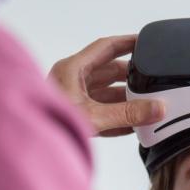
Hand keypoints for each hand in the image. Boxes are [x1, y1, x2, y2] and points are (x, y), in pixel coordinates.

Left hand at [48, 35, 164, 136]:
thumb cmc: (50, 125)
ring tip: (148, 103)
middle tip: (152, 78)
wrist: (32, 147)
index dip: (127, 43)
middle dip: (132, 76)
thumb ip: (127, 114)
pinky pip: (102, 112)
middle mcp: (71, 81)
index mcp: (71, 70)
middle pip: (108, 71)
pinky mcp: (75, 117)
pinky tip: (133, 124)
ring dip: (126, 99)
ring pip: (106, 93)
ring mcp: (72, 99)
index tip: (146, 41)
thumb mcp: (94, 117)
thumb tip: (157, 108)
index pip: (104, 47)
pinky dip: (118, 116)